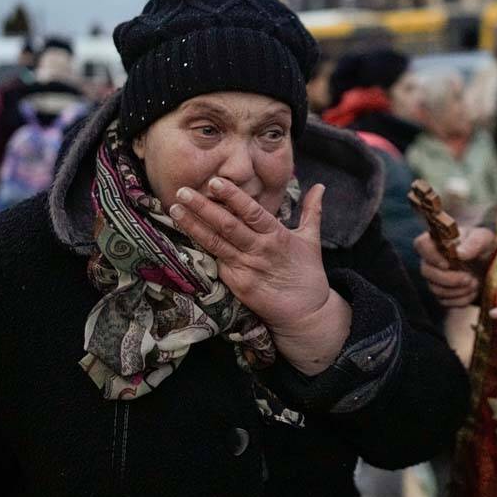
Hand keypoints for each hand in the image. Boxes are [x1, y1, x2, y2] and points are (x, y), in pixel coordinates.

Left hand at [169, 178, 350, 373]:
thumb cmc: (307, 274)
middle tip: (183, 191)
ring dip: (194, 226)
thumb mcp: (311, 239)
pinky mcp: (238, 286)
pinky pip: (217, 264)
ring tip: (176, 210)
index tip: (215, 182)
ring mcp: (246, 269)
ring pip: (216, 244)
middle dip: (203, 208)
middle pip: (227, 225)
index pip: (252, 212)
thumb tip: (321, 186)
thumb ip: (312, 211)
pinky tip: (182, 237)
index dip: (233, 197)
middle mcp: (259, 250)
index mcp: (277, 235)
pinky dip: (200, 250)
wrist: (307, 314)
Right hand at [415, 226, 495, 307]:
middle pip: (426, 271)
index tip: (447, 264)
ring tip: (475, 283)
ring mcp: (435, 278)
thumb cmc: (484, 246)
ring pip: (435, 289)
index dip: (430, 255)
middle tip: (469, 278)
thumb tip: (459, 254)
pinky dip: (461, 299)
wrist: (491, 265)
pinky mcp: (442, 293)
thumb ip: (473, 243)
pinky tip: (473, 292)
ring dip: (458, 290)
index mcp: (438, 240)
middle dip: (448, 278)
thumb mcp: (484, 239)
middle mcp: (431, 259)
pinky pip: (445, 302)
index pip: (421, 244)